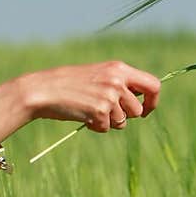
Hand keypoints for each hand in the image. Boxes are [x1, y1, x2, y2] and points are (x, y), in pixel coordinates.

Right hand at [18, 60, 160, 132]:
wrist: (42, 90)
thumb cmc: (68, 85)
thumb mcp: (97, 76)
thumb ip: (118, 85)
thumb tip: (139, 106)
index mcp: (118, 68)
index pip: (153, 85)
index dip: (152, 101)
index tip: (145, 110)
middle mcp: (117, 80)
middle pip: (137, 109)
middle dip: (124, 116)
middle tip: (105, 112)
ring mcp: (109, 96)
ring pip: (122, 122)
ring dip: (108, 122)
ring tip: (89, 110)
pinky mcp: (99, 111)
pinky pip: (106, 128)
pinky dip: (95, 126)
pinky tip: (82, 115)